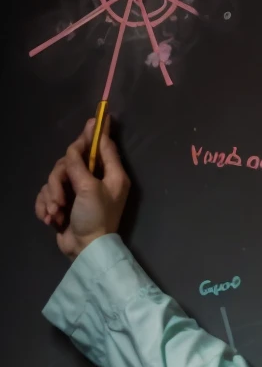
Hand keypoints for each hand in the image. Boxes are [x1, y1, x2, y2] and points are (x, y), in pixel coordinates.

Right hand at [35, 117, 130, 260]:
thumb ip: (78, 164)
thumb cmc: (95, 218)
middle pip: (70, 161)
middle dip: (59, 179)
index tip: (95, 116)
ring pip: (55, 177)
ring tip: (57, 213)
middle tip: (62, 197)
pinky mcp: (65, 203)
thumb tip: (76, 145)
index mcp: (110, 175)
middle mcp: (96, 180)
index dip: (97, 132)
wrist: (85, 250)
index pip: (103, 146)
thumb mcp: (88, 188)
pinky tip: (51, 218)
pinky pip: (48, 193)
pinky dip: (46, 205)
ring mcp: (79, 191)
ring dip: (52, 196)